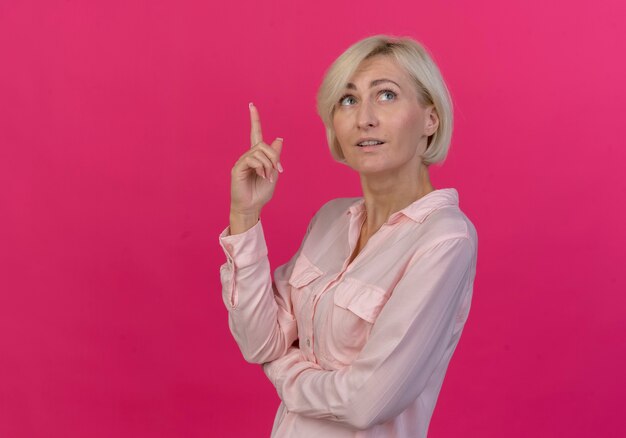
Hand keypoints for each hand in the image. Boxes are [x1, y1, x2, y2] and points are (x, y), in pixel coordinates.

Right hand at [229, 103, 283, 232]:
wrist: (252, 207)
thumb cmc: (261, 193)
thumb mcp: (273, 172)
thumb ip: (275, 156)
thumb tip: (278, 138)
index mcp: (257, 156)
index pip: (255, 134)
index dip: (254, 120)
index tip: (252, 105)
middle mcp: (248, 156)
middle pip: (263, 144)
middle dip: (274, 156)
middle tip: (277, 170)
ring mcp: (242, 161)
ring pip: (259, 152)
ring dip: (269, 164)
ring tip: (269, 176)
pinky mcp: (238, 168)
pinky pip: (252, 159)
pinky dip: (261, 167)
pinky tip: (262, 176)